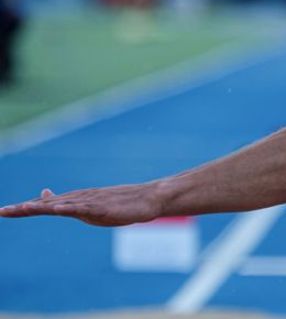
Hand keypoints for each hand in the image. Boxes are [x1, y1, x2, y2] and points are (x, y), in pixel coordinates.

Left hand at [0, 184, 162, 226]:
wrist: (148, 198)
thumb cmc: (121, 203)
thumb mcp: (92, 206)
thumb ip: (72, 205)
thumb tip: (53, 198)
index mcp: (74, 201)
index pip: (43, 205)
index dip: (22, 209)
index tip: (2, 212)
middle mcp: (78, 198)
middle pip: (45, 204)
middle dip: (23, 209)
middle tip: (1, 211)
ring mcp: (89, 202)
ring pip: (59, 204)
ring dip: (39, 207)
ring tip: (20, 209)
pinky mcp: (102, 207)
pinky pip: (82, 208)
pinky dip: (67, 207)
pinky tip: (56, 209)